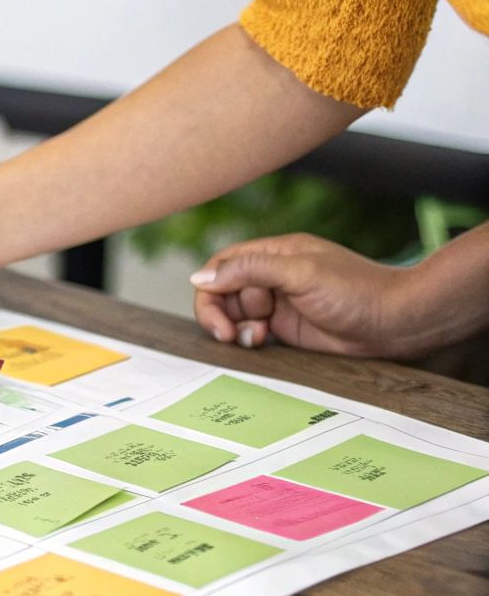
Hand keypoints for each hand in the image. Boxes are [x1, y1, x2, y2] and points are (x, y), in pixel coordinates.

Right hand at [188, 233, 438, 357]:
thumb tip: (200, 278)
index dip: (210, 286)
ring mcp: (279, 302)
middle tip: (226, 333)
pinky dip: (248, 338)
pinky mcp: (286, 327)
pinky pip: (252, 331)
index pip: (223, 264)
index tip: (215, 310)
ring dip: (235, 327)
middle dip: (220, 312)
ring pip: (235, 313)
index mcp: (275, 254)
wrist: (397, 322)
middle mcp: (273, 276)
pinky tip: (263, 341)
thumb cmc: (357, 290)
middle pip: (223, 291)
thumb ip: (249, 271)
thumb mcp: (299, 272)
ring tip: (255, 337)